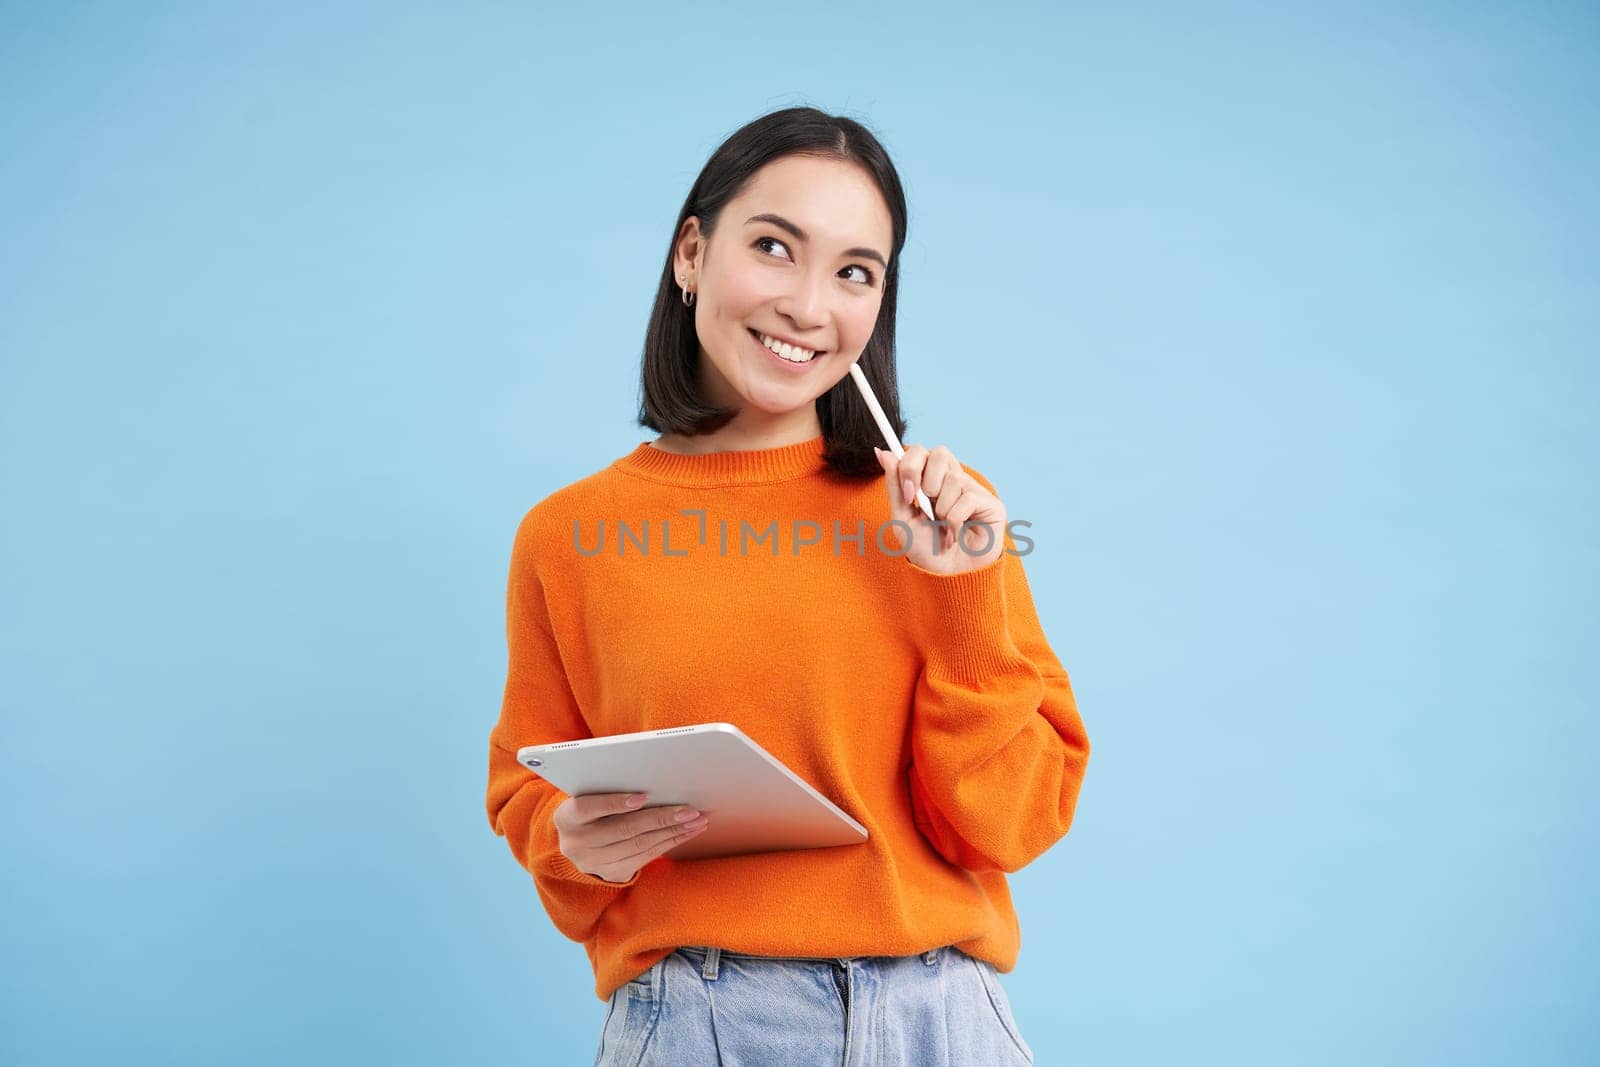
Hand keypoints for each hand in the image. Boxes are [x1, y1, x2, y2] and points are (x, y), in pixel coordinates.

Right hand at [553, 792, 709, 883]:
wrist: (579, 841)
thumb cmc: (592, 807)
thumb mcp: (589, 795)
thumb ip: (609, 788)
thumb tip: (653, 781)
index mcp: (566, 818)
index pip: (588, 808)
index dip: (615, 802)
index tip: (644, 795)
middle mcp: (576, 844)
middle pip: (623, 830)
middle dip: (660, 818)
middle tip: (689, 810)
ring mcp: (594, 863)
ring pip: (639, 845)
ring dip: (673, 831)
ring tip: (697, 820)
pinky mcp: (613, 874)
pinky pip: (647, 857)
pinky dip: (670, 841)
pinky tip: (688, 831)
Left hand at [873, 444, 1006, 575]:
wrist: (947, 576)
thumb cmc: (925, 549)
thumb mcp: (902, 517)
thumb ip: (895, 485)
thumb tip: (882, 452)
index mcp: (931, 480)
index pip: (921, 451)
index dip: (910, 465)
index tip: (907, 493)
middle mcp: (953, 480)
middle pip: (940, 452)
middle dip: (925, 479)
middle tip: (924, 503)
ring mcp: (973, 490)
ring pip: (953, 479)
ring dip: (940, 509)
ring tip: (943, 527)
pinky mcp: (991, 503)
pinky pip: (966, 499)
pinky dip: (954, 520)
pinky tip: (956, 534)